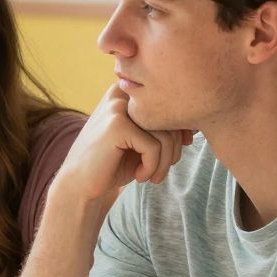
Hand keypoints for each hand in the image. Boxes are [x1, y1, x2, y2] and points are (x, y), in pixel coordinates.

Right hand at [51, 83, 192, 209]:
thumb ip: (163, 127)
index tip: (174, 155)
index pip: (170, 106)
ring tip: (152, 176)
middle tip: (161, 172)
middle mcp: (123, 93)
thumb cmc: (114, 163)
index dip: (180, 132)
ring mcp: (118, 107)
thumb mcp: (142, 141)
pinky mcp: (117, 125)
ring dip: (164, 163)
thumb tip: (194, 125)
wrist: (81, 185)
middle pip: (171, 117)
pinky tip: (139, 177)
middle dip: (173, 150)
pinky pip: (154, 147)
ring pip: (165, 134)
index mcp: (129, 92)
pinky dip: (152, 167)